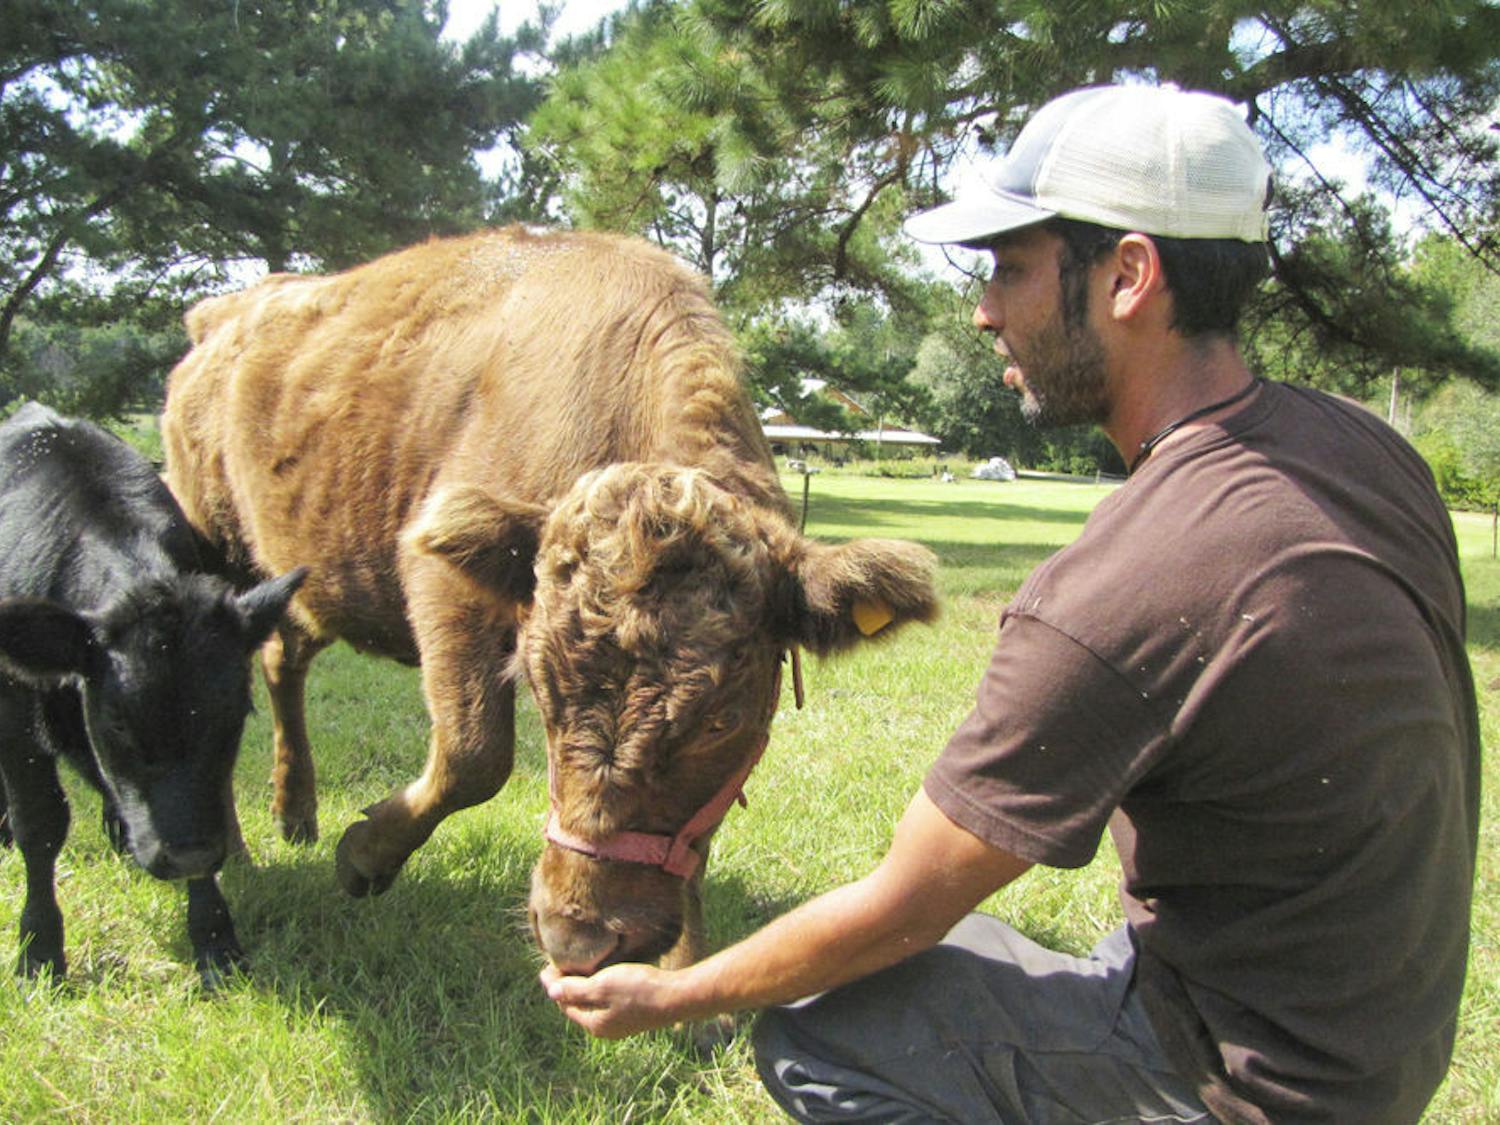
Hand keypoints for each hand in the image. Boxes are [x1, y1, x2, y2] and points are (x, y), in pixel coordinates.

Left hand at [540, 961, 684, 1038]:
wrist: (677, 996)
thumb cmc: (639, 989)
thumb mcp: (603, 986)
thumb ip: (575, 990)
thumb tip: (551, 991)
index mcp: (594, 1024)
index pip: (565, 1003)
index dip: (554, 984)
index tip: (547, 966)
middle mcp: (605, 1027)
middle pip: (578, 1004)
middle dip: (567, 986)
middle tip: (558, 963)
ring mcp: (620, 1022)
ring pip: (594, 1002)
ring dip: (583, 986)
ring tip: (577, 966)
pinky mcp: (633, 1013)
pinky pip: (607, 1001)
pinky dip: (599, 988)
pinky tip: (603, 974)